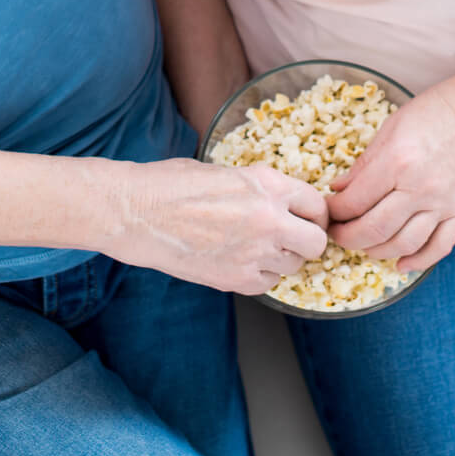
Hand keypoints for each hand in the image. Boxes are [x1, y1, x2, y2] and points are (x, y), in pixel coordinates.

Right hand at [107, 158, 329, 294]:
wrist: (137, 212)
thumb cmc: (172, 184)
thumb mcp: (226, 172)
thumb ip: (260, 189)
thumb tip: (281, 202)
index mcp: (268, 184)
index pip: (317, 205)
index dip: (314, 214)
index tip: (307, 220)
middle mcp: (269, 218)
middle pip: (316, 243)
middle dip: (307, 242)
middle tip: (292, 240)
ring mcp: (255, 252)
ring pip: (293, 266)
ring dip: (280, 259)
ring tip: (253, 248)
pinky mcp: (237, 279)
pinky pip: (267, 283)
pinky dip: (258, 275)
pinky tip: (237, 261)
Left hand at [325, 73, 454, 273]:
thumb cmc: (433, 112)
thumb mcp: (390, 128)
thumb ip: (364, 163)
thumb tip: (339, 189)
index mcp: (396, 163)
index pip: (355, 202)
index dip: (335, 212)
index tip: (328, 211)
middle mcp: (418, 188)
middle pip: (375, 230)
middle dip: (348, 238)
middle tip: (337, 234)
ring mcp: (441, 203)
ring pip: (404, 244)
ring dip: (377, 252)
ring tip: (364, 247)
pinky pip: (440, 246)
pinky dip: (419, 261)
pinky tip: (401, 264)